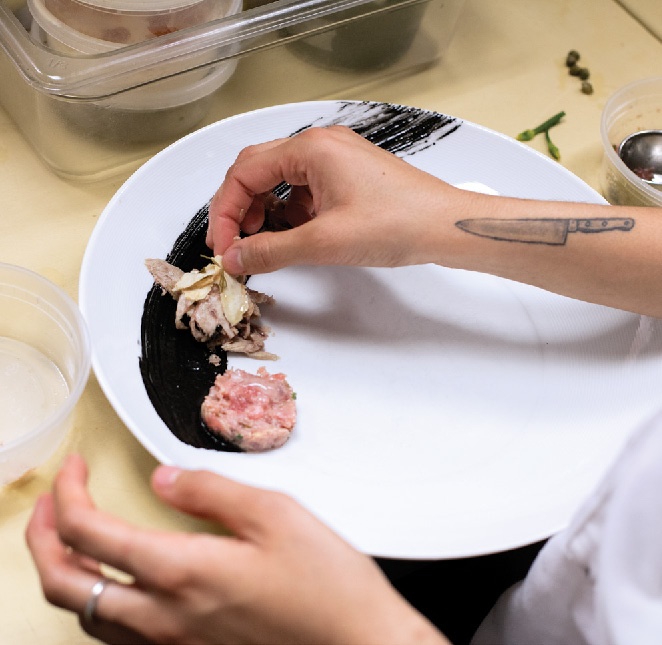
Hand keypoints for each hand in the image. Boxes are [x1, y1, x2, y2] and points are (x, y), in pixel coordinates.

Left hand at [26, 454, 444, 644]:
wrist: (357, 642)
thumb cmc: (325, 583)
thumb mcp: (274, 514)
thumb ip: (209, 490)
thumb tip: (162, 477)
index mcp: (184, 572)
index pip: (89, 533)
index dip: (68, 494)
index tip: (75, 468)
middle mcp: (166, 617)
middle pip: (66, 584)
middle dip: (42, 537)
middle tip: (50, 503)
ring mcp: (173, 644)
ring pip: (84, 616)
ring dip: (63, 570)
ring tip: (70, 537)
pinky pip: (116, 637)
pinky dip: (95, 602)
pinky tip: (115, 583)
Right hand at [206, 125, 466, 275]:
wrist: (445, 227)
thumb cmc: (398, 223)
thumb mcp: (324, 242)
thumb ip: (271, 251)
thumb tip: (235, 259)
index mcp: (311, 148)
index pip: (245, 172)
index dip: (226, 212)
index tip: (223, 246)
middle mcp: (321, 145)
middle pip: (258, 170)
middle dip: (240, 209)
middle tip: (233, 245)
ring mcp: (336, 159)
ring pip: (281, 180)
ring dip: (265, 211)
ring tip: (262, 243)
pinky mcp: (348, 177)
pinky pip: (305, 190)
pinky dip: (291, 213)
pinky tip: (294, 235)